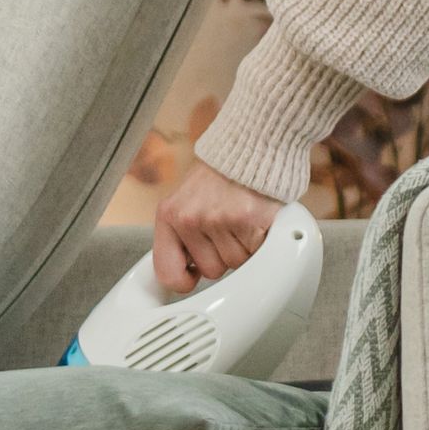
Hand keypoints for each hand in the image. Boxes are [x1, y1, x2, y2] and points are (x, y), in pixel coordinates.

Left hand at [146, 166, 281, 297]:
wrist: (250, 148)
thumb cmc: (221, 176)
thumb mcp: (187, 201)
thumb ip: (183, 235)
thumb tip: (185, 271)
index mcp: (169, 215)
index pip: (166, 272)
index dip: (183, 281)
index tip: (191, 279)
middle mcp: (190, 218)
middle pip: (211, 271)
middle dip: (223, 256)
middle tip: (228, 229)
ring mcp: (218, 219)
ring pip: (235, 264)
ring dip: (244, 249)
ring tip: (242, 221)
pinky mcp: (247, 220)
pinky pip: (256, 253)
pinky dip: (262, 242)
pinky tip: (256, 221)